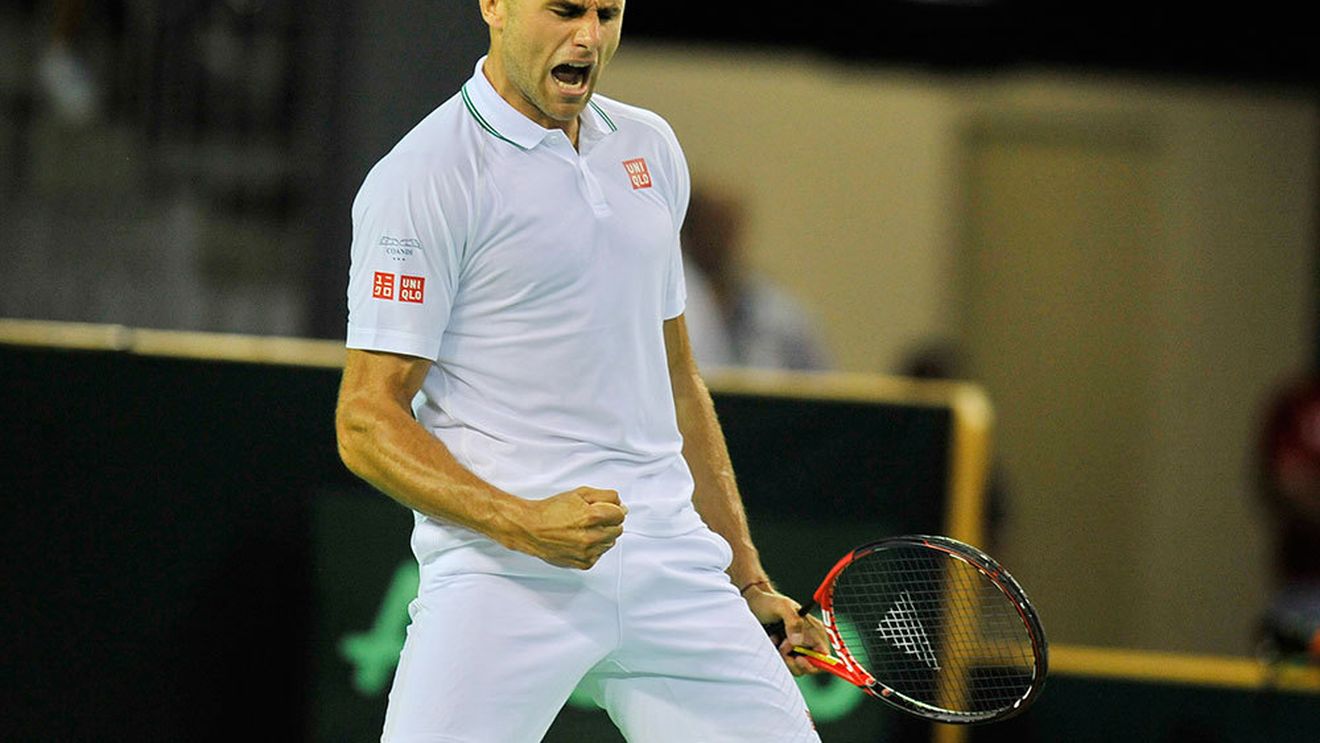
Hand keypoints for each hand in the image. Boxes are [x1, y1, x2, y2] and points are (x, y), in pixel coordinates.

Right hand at [504, 487, 626, 569]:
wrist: (531, 529)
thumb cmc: (552, 511)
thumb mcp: (580, 493)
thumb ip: (606, 497)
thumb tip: (622, 506)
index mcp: (592, 516)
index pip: (621, 514)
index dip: (613, 510)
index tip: (604, 509)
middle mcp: (591, 537)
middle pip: (618, 530)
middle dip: (608, 522)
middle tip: (592, 518)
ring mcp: (588, 552)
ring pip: (609, 543)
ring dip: (602, 535)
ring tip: (584, 529)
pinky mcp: (584, 563)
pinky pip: (599, 554)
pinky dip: (594, 548)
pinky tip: (580, 540)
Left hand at [743, 584, 829, 675]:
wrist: (753, 604)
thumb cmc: (769, 602)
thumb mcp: (782, 607)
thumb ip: (793, 621)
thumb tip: (798, 642)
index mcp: (815, 630)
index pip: (823, 655)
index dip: (813, 662)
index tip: (797, 658)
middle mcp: (809, 640)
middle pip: (810, 665)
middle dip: (794, 660)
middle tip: (781, 646)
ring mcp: (797, 648)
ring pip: (797, 667)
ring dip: (783, 657)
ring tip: (774, 639)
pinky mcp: (786, 653)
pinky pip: (786, 665)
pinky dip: (778, 658)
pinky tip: (772, 641)